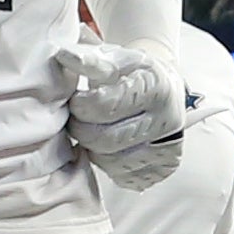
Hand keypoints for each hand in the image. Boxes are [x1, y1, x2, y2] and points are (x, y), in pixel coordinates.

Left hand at [60, 34, 186, 188]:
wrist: (165, 87)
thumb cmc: (132, 72)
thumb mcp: (113, 57)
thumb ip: (88, 58)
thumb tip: (64, 56)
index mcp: (155, 86)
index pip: (104, 106)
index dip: (80, 105)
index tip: (76, 100)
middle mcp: (167, 119)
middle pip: (106, 139)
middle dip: (82, 130)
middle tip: (78, 119)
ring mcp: (169, 146)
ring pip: (112, 162)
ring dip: (93, 149)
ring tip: (94, 131)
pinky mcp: (165, 166)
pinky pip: (124, 176)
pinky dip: (109, 164)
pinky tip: (110, 147)